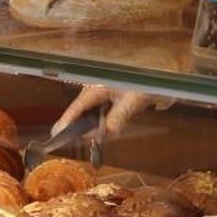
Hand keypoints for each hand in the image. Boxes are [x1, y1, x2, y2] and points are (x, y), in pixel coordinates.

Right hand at [50, 85, 171, 138]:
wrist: (160, 75)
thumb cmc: (146, 82)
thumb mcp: (132, 101)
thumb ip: (118, 118)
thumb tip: (107, 134)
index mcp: (96, 87)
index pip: (77, 107)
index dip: (66, 121)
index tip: (56, 134)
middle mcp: (95, 90)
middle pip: (80, 112)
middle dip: (79, 127)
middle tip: (78, 142)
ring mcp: (102, 94)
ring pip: (90, 114)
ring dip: (92, 127)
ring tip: (93, 139)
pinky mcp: (110, 99)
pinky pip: (100, 114)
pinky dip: (101, 123)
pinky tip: (103, 132)